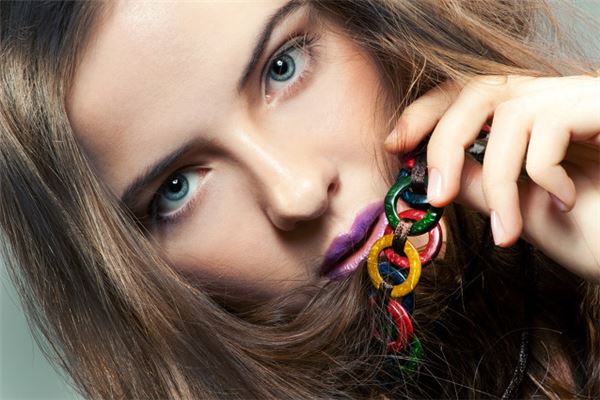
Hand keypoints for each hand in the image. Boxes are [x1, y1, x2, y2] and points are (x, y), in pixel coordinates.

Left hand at [383, 75, 599, 281]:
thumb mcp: (524, 211)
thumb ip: (480, 185)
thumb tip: (434, 170)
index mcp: (532, 120)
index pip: (468, 94)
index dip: (426, 112)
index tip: (395, 143)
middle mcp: (555, 100)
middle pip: (478, 88)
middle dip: (444, 140)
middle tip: (433, 195)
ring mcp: (582, 102)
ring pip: (507, 110)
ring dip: (494, 179)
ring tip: (505, 228)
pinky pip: (547, 124)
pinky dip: (540, 174)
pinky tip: (564, 200)